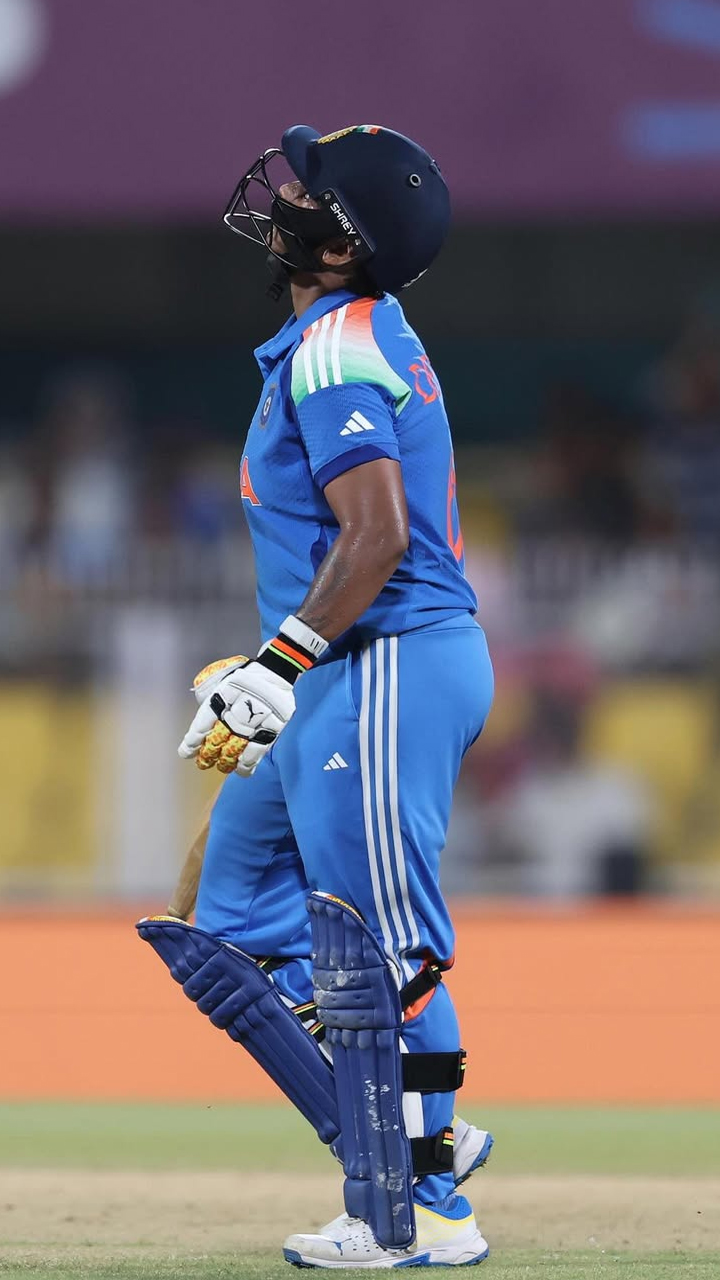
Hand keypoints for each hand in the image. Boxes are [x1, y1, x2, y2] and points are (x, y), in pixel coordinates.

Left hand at [179, 660, 295, 776]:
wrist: (274, 672)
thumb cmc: (244, 679)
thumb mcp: (220, 681)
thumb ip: (208, 699)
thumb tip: (199, 724)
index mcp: (222, 693)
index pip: (203, 722)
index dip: (193, 741)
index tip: (186, 752)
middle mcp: (238, 708)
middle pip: (218, 738)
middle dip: (208, 754)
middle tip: (203, 762)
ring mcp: (255, 719)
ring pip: (235, 748)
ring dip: (225, 761)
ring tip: (221, 766)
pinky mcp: (271, 728)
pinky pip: (257, 751)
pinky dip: (247, 763)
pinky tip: (240, 769)